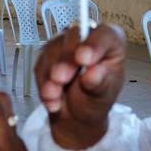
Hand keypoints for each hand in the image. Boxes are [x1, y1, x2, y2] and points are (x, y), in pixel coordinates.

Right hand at [34, 23, 126, 150]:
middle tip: (61, 79)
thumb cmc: (95, 100)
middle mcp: (87, 38)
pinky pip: (40, 63)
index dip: (94, 44)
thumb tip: (93, 73)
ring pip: (53, 50)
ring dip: (50, 75)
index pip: (105, 34)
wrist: (76, 116)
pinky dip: (43, 82)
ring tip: (55, 97)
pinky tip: (51, 97)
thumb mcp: (102, 97)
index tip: (84, 59)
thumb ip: (99, 84)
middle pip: (74, 37)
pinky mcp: (47, 54)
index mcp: (110, 43)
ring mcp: (65, 44)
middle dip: (65, 60)